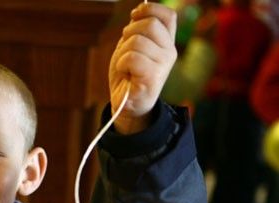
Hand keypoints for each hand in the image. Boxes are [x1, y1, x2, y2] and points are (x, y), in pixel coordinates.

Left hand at [109, 3, 177, 133]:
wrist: (126, 104)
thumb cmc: (128, 75)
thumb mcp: (132, 46)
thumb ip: (138, 29)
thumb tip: (141, 8)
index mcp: (166, 42)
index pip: (168, 15)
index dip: (150, 9)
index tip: (134, 16)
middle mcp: (169, 52)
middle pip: (150, 24)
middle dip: (129, 32)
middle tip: (125, 48)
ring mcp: (163, 65)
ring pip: (137, 41)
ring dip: (123, 52)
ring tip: (125, 65)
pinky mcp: (153, 78)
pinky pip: (132, 57)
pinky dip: (122, 63)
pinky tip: (125, 73)